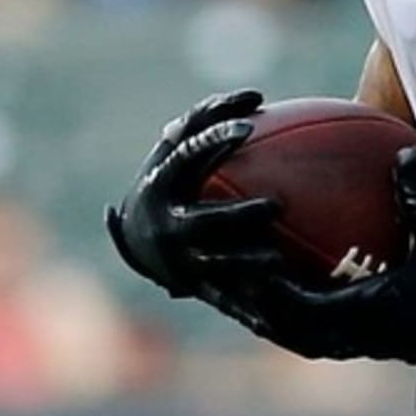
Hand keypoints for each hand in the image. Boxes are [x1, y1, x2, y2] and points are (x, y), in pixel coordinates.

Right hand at [106, 89, 281, 293]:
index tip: (248, 127)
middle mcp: (166, 225)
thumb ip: (208, 124)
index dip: (214, 139)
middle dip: (235, 218)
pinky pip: (224, 299)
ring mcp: (177, 259)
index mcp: (162, 183)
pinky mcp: (192, 287)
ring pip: (213, 267)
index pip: (187, 156)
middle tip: (276, 206)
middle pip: (201, 224)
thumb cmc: (171, 180)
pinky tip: (279, 319)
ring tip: (280, 261)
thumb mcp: (179, 153)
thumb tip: (257, 96)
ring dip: (246, 265)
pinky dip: (249, 309)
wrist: (136, 239)